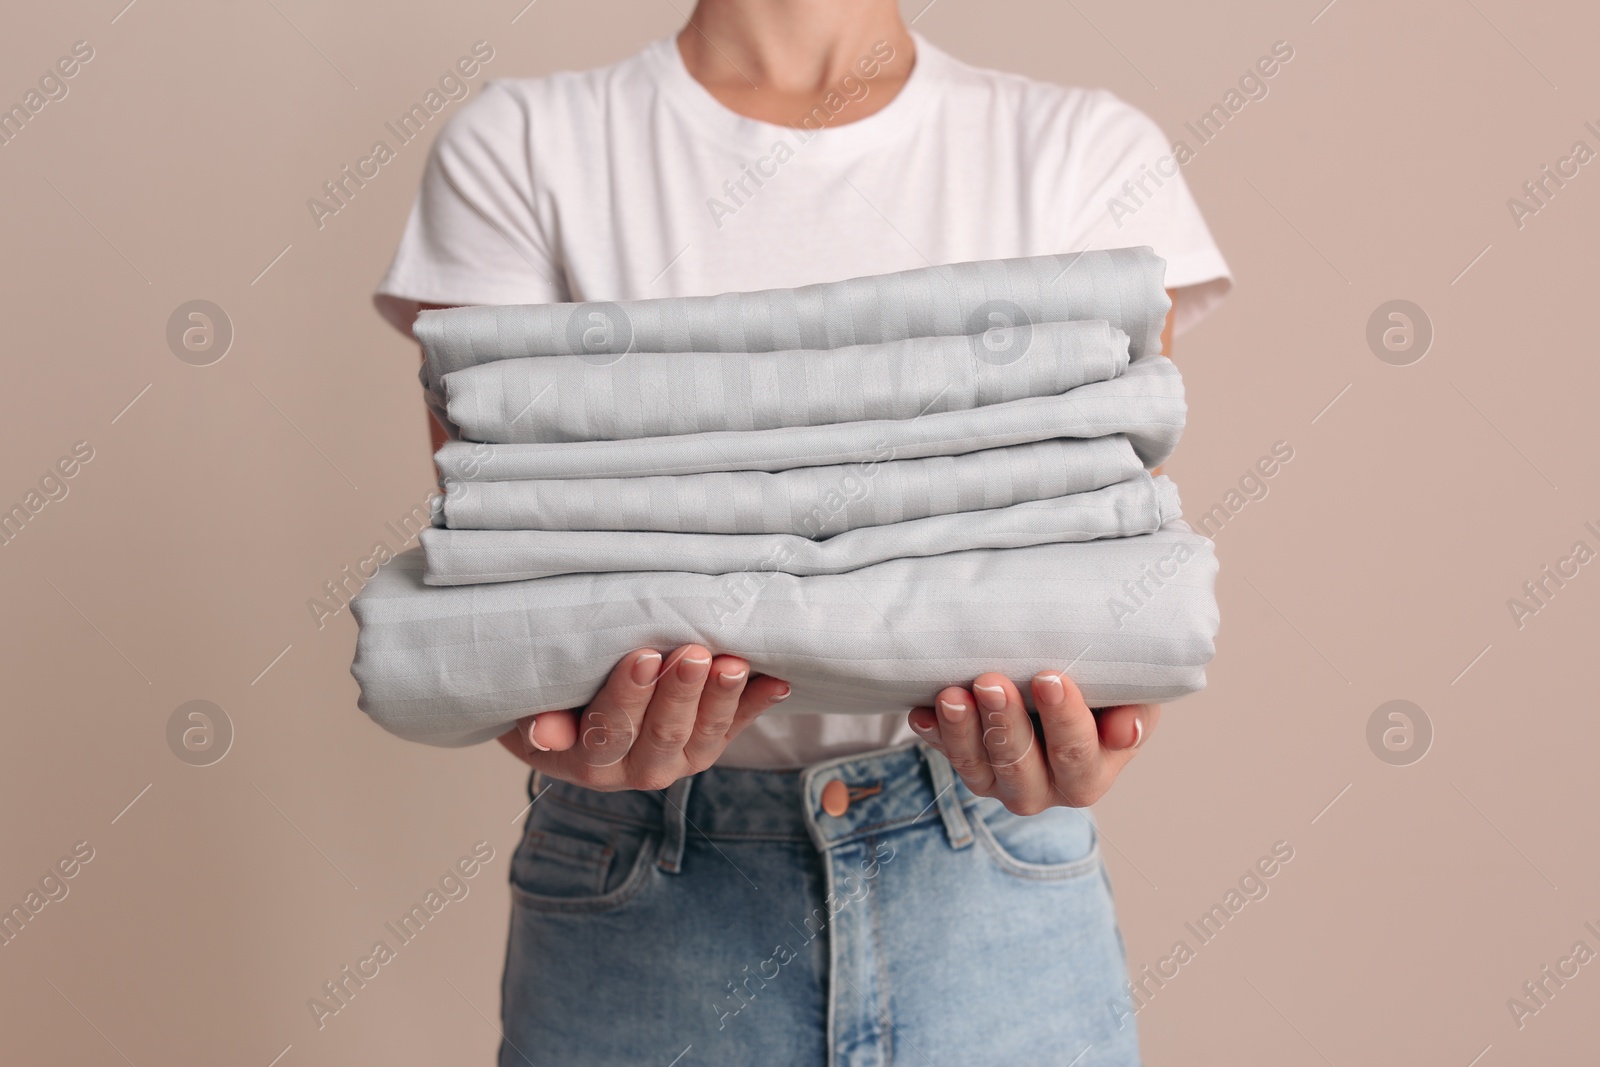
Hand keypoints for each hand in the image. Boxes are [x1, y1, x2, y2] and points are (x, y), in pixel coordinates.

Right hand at [495, 645, 789, 790]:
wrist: (571, 723)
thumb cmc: (547, 704)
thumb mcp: (530, 713)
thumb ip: (541, 720)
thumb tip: (545, 735)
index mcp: (590, 762)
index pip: (610, 730)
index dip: (628, 696)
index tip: (643, 657)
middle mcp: (637, 770)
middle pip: (662, 734)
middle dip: (680, 692)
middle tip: (693, 653)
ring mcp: (677, 762)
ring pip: (703, 736)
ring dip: (721, 698)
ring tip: (734, 664)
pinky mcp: (705, 749)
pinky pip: (734, 729)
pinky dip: (756, 704)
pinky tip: (776, 681)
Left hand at [907, 671, 1156, 814]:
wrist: (1067, 688)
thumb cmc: (1107, 693)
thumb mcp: (1132, 698)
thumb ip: (1134, 711)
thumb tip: (1125, 732)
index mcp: (1089, 775)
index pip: (1078, 755)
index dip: (1064, 719)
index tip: (1049, 678)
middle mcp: (1044, 789)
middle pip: (1021, 768)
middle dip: (1004, 725)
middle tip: (991, 683)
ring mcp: (1000, 782)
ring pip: (977, 768)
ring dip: (962, 731)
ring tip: (951, 695)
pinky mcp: (969, 766)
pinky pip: (946, 755)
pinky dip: (933, 734)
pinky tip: (921, 711)